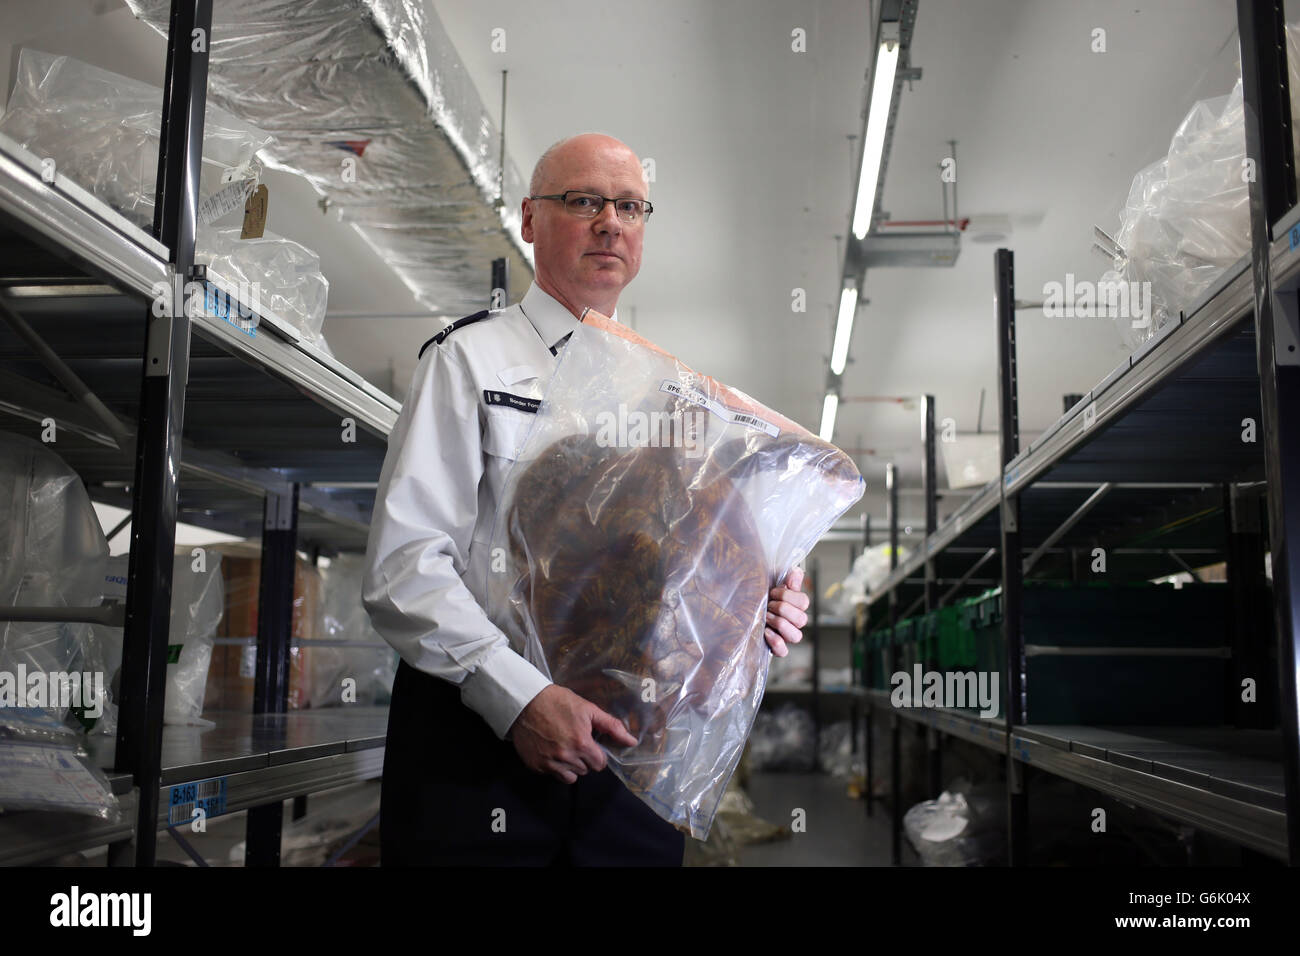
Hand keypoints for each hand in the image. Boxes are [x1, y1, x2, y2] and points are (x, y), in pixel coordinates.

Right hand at [509, 684, 636, 783]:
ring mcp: (549, 764)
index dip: (597, 754)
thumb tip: (632, 741)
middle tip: (575, 741)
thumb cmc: (559, 702)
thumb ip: (612, 726)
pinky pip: (553, 775)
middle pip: (586, 770)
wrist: (525, 702)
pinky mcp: (536, 766)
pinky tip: (551, 750)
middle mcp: (566, 758)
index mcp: (581, 744)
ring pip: (570, 776)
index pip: (600, 764)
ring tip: (564, 747)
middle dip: (585, 758)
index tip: (590, 744)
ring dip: (571, 765)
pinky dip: (555, 767)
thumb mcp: (588, 709)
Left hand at [765, 567, 808, 656]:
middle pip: (802, 619)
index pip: (804, 602)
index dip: (788, 596)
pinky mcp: (775, 648)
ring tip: (767, 617)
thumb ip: (786, 576)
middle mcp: (793, 621)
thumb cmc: (758, 594)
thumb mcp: (771, 580)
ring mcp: (786, 635)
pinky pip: (784, 651)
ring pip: (797, 636)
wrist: (740, 607)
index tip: (772, 592)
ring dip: (780, 624)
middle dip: (782, 609)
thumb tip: (796, 572)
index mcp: (795, 605)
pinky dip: (776, 642)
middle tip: (768, 604)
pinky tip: (766, 632)